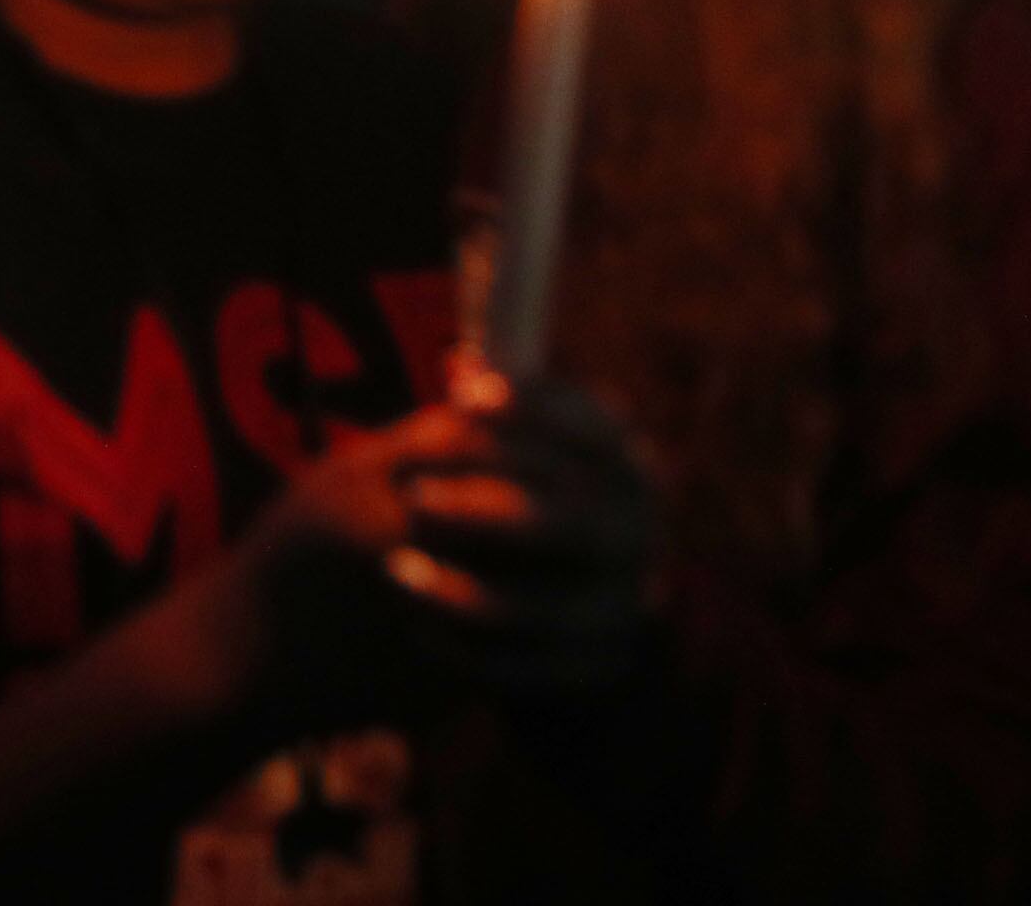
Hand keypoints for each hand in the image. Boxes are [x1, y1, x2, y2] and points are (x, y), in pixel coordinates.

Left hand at [389, 362, 655, 690]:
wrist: (525, 599)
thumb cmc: (498, 498)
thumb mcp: (495, 451)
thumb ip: (486, 416)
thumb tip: (461, 361)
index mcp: (624, 464)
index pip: (597, 429)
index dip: (536, 408)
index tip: (464, 395)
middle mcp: (638, 531)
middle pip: (566, 524)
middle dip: (482, 513)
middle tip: (410, 500)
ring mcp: (624, 604)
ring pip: (541, 610)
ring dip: (461, 594)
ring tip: (392, 571)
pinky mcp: (595, 665)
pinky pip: (530, 670)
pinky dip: (467, 651)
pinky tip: (415, 629)